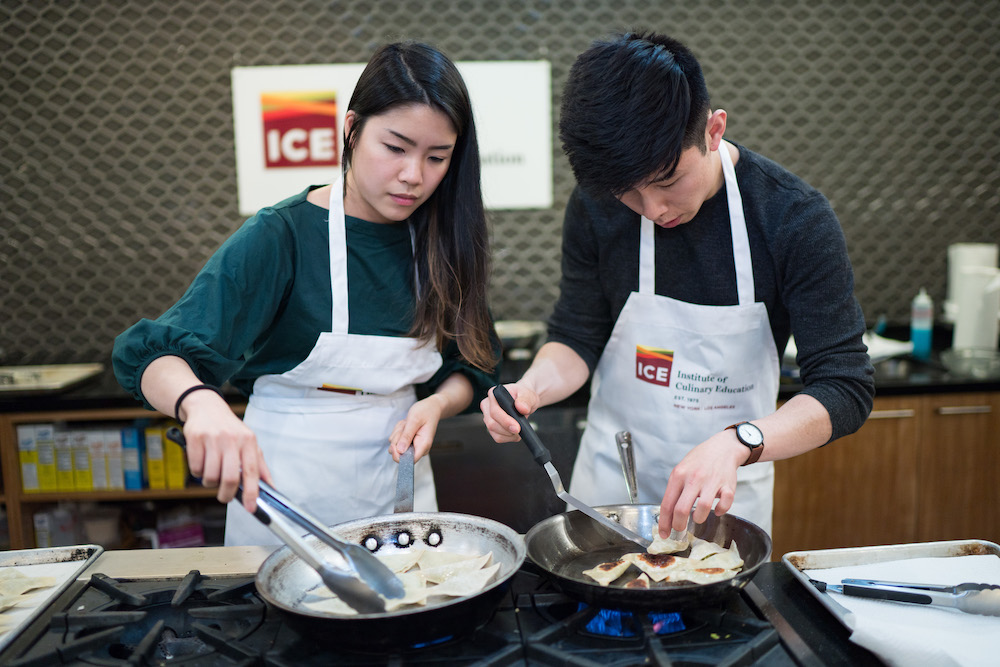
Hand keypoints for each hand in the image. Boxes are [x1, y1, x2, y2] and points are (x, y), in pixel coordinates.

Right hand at [179, 390, 271, 513]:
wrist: (206, 407)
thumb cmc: (230, 430)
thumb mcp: (249, 443)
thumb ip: (260, 466)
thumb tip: (271, 488)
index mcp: (249, 441)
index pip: (252, 472)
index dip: (252, 493)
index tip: (251, 508)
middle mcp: (232, 439)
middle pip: (230, 478)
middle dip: (226, 494)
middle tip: (224, 496)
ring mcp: (213, 438)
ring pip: (210, 475)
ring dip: (209, 482)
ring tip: (212, 474)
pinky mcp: (195, 438)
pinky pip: (195, 467)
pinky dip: (198, 472)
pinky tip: (201, 462)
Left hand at [388, 394, 446, 461]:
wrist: (431, 408)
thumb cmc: (425, 412)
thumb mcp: (414, 420)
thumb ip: (407, 436)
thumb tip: (400, 451)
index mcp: (423, 445)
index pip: (409, 461)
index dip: (398, 455)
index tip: (395, 444)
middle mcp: (419, 448)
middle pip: (399, 453)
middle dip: (397, 438)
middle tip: (405, 426)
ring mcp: (413, 446)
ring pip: (395, 445)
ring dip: (398, 433)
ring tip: (407, 423)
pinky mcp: (408, 443)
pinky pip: (396, 440)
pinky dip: (398, 431)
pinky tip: (406, 424)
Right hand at [479, 383, 539, 442]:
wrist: (526, 401)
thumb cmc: (524, 395)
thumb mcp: (528, 394)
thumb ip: (526, 400)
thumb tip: (522, 408)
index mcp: (493, 394)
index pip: (494, 411)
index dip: (505, 421)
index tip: (517, 427)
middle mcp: (487, 405)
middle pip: (492, 423)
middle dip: (507, 430)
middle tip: (520, 430)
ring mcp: (488, 416)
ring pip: (494, 431)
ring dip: (508, 434)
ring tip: (519, 430)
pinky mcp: (491, 426)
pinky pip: (497, 437)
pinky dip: (508, 438)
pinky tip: (515, 433)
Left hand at [657, 430, 746, 534]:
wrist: (722, 448)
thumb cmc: (699, 461)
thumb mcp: (681, 470)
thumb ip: (675, 490)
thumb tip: (667, 515)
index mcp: (679, 475)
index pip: (667, 503)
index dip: (664, 523)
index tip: (664, 534)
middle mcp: (694, 478)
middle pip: (681, 509)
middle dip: (679, 525)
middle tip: (680, 530)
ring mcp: (711, 482)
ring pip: (703, 508)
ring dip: (699, 518)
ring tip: (698, 517)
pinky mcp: (728, 486)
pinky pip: (724, 504)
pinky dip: (720, 511)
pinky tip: (716, 510)